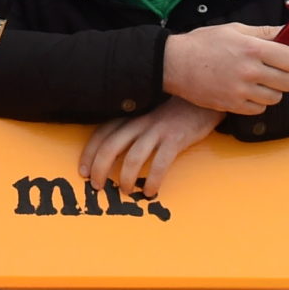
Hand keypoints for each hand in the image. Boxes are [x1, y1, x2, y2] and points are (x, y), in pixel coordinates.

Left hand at [80, 97, 221, 198]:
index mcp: (132, 116)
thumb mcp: (149, 114)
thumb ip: (134, 127)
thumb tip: (114, 153)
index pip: (101, 133)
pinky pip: (160, 163)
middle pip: (110, 146)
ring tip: (124, 191)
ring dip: (125, 178)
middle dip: (99, 169)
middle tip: (96, 186)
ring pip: (132, 157)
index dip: (89, 153)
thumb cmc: (176, 111)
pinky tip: (150, 191)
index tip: (83, 171)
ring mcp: (158, 130)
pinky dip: (152, 180)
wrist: (205, 98)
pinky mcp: (176, 139)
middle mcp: (140, 122)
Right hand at [160, 22, 288, 114]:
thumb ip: (263, 32)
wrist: (174, 63)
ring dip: (270, 91)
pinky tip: (246, 93)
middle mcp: (249, 71)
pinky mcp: (231, 105)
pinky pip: (258, 109)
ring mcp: (240, 90)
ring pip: (275, 98)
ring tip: (257, 83)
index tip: (283, 60)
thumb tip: (286, 32)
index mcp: (253, 48)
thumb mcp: (234, 29)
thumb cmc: (203, 43)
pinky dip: (256, 103)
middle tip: (272, 73)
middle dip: (284, 77)